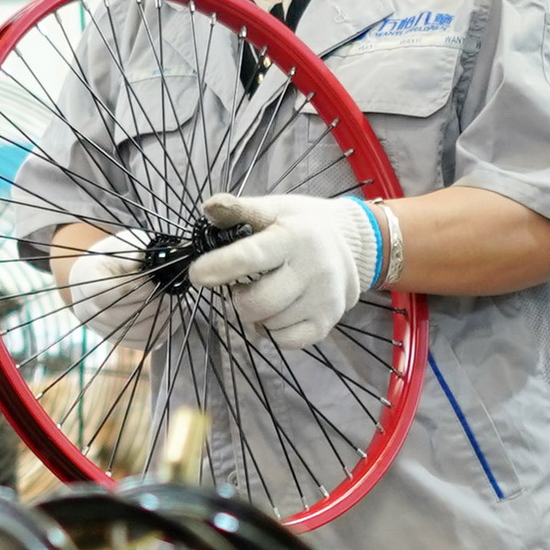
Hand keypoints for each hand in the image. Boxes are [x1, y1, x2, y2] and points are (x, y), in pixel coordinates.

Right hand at [53, 227, 164, 344]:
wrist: (97, 272)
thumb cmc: (114, 255)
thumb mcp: (124, 245)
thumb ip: (139, 253)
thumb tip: (160, 262)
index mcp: (88, 284)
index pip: (114, 294)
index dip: (139, 289)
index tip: (156, 280)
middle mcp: (88, 311)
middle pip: (124, 317)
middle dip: (153, 305)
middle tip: (171, 293)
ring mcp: (101, 328)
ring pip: (135, 333)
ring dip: (159, 320)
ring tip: (173, 304)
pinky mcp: (115, 338)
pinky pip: (140, 343)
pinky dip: (159, 331)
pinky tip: (170, 316)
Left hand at [185, 191, 377, 345]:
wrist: (352, 244)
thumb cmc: (301, 225)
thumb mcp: (274, 208)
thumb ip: (239, 210)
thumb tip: (208, 208)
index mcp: (294, 237)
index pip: (251, 256)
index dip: (219, 267)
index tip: (197, 274)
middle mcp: (313, 269)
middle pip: (257, 304)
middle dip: (239, 298)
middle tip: (243, 285)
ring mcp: (323, 299)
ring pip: (268, 324)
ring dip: (257, 314)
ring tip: (268, 292)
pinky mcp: (327, 322)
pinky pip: (285, 341)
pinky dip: (273, 330)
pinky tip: (279, 311)